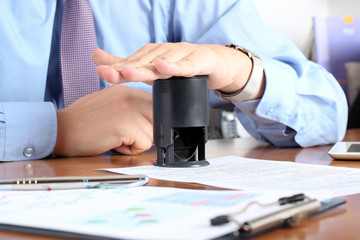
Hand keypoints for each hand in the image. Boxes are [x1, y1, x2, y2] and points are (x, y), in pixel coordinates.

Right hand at [54, 85, 152, 156]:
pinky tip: (113, 144)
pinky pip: (144, 143)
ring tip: (116, 138)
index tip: (138, 128)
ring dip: (137, 142)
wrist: (59, 130)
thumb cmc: (82, 123)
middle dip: (146, 132)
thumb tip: (150, 120)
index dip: (150, 121)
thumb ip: (131, 109)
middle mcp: (130, 95)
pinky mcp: (126, 123)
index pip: (156, 105)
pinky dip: (130, 150)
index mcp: (126, 90)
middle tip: (124, 135)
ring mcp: (129, 107)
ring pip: (153, 133)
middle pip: (158, 118)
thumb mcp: (110, 107)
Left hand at [93, 43, 263, 98]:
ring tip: (128, 72)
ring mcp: (181, 55)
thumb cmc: (182, 66)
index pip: (131, 62)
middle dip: (124, 69)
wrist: (216, 63)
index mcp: (152, 55)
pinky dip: (174, 67)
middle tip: (107, 72)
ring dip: (145, 68)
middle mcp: (164, 53)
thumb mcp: (153, 70)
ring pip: (162, 64)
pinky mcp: (198, 61)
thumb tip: (97, 59)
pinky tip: (163, 67)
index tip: (99, 71)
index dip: (115, 68)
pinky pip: (185, 66)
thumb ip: (126, 66)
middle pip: (142, 63)